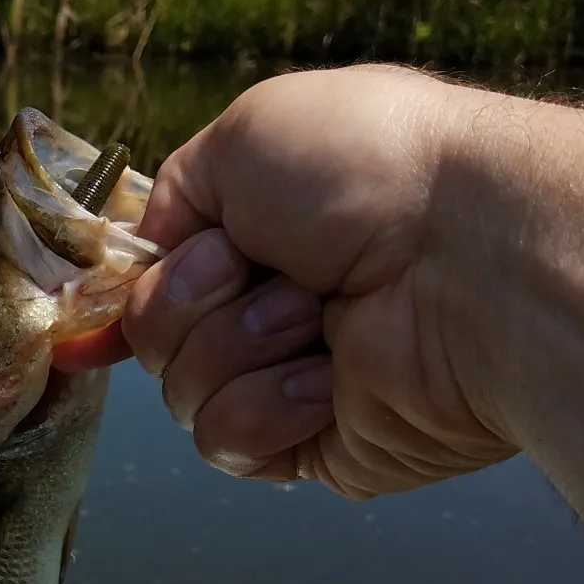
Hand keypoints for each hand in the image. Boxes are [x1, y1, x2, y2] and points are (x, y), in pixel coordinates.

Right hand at [58, 65, 517, 496]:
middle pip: (152, 335)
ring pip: (180, 393)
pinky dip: (262, 407)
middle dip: (192, 300)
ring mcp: (289, 378)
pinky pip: (227, 444)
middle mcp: (269, 305)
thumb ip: (169, 200)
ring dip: (234, 346)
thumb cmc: (368, 170)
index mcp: (255, 233)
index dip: (126, 285)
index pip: (152, 276)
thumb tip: (133, 262)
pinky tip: (323, 379)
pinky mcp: (313, 445)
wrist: (470, 255)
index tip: (114, 284)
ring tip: (314, 316)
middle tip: (268, 268)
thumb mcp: (243, 138)